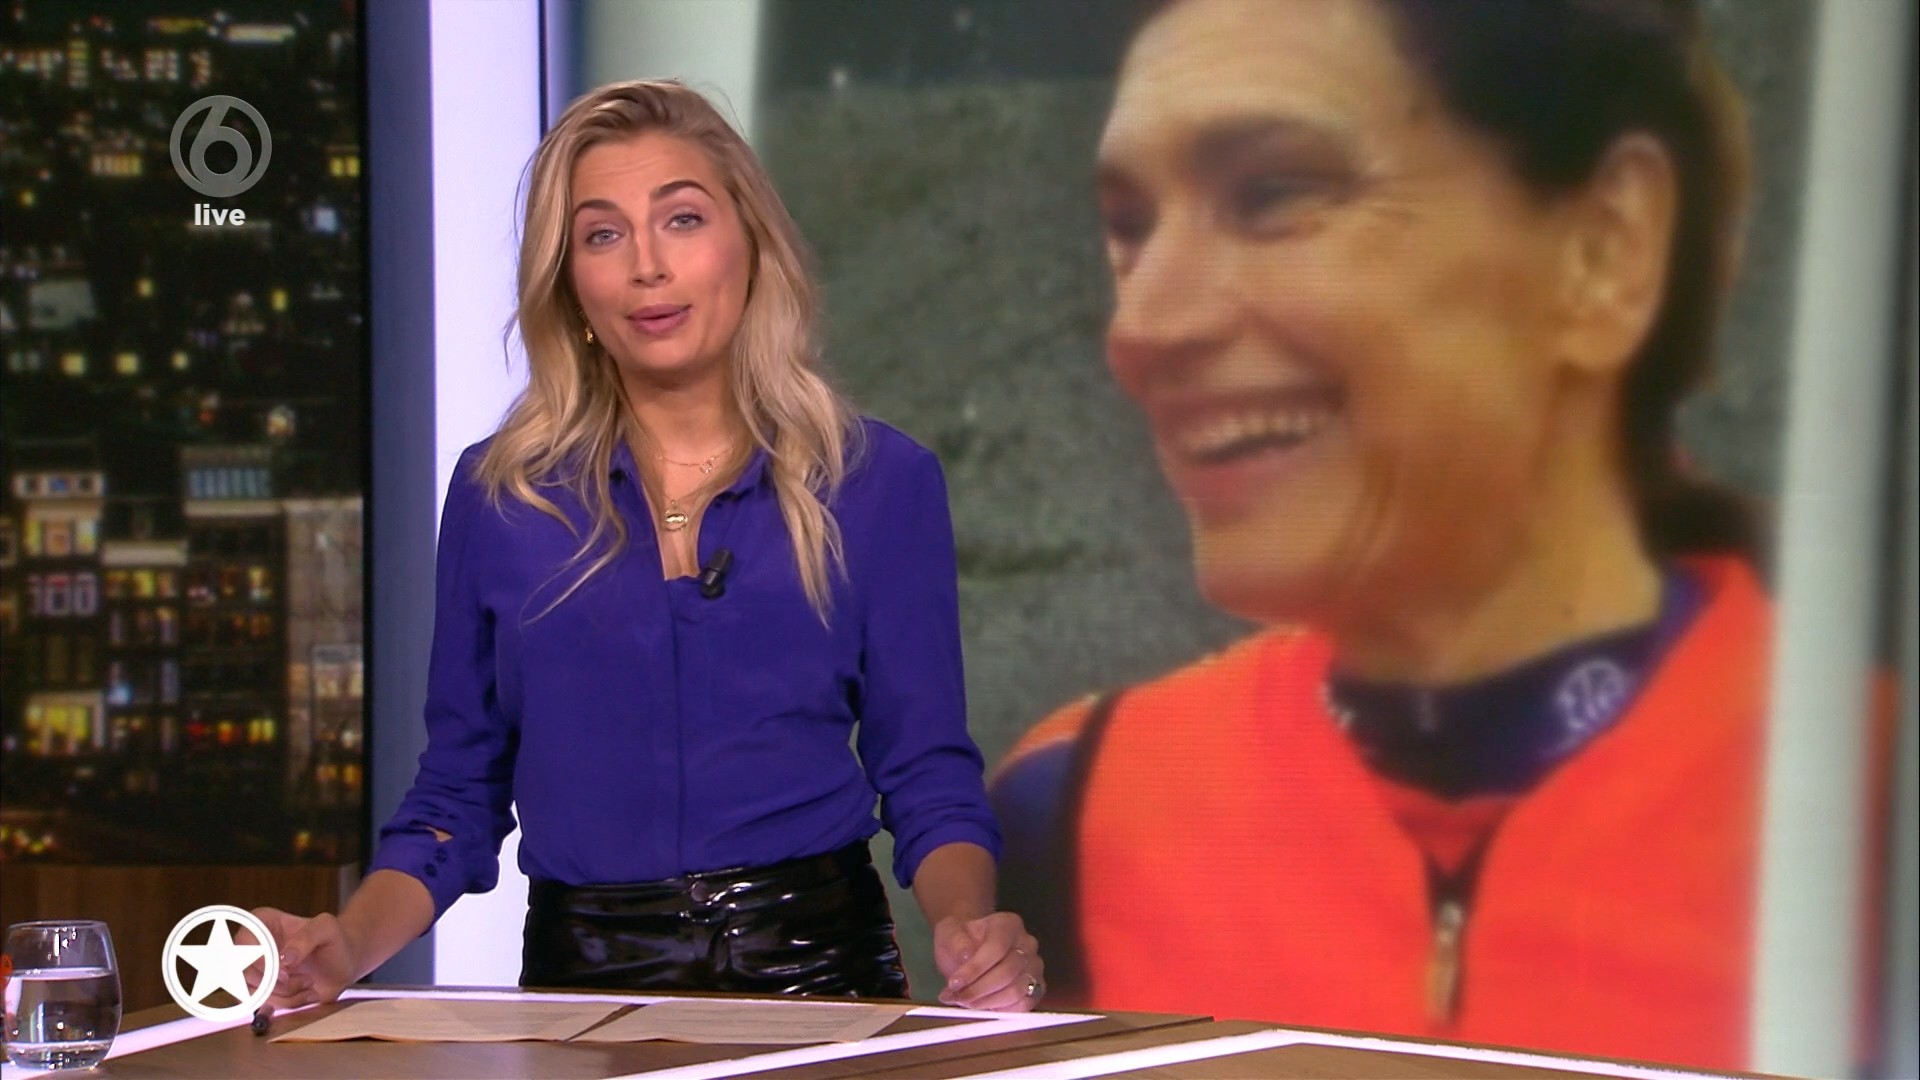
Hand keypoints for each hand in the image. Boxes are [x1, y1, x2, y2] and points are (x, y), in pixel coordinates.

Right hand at [241, 907, 359, 1015]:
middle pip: (244, 972)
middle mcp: (252, 947)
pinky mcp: (263, 992)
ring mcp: (255, 971)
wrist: (343, 963)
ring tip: (310, 983)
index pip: (243, 940)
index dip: (259, 959)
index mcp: (262, 922)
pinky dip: (288, 1004)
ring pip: (253, 992)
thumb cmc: (334, 939)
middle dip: (277, 982)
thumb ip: (306, 938)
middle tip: (306, 979)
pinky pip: (263, 1006)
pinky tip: (308, 995)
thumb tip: (284, 960)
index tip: (285, 969)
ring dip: (286, 994)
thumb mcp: (327, 929)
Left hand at [931, 911, 1043, 1011]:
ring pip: (1016, 991)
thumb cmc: (963, 939)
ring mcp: (1035, 966)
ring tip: (965, 1002)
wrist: (971, 946)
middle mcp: (1027, 944)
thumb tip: (966, 956)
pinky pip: (1023, 1005)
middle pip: (1008, 972)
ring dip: (987, 1002)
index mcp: (1008, 925)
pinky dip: (1001, 1011)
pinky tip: (982, 1007)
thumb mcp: (950, 933)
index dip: (975, 969)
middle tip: (957, 997)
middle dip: (978, 990)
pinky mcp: (1036, 988)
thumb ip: (956, 942)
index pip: (996, 948)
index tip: (954, 983)